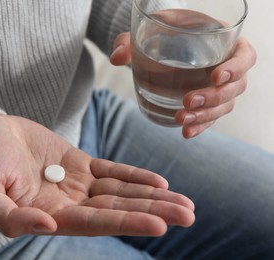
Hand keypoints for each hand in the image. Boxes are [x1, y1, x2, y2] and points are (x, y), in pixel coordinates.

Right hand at [0, 113, 194, 237]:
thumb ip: (8, 215)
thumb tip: (46, 226)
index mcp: (46, 215)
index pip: (93, 223)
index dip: (126, 222)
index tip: (161, 224)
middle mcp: (66, 204)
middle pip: (116, 210)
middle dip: (152, 212)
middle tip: (189, 216)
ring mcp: (75, 184)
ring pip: (119, 192)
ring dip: (151, 196)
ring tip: (185, 203)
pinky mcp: (78, 163)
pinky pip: (111, 171)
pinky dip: (134, 176)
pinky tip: (159, 182)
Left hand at [110, 32, 256, 138]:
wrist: (167, 41)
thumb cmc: (167, 30)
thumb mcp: (153, 28)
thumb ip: (132, 39)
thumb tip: (116, 57)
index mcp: (226, 42)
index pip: (245, 56)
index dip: (236, 68)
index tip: (215, 76)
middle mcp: (228, 66)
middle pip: (236, 87)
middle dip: (213, 97)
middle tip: (187, 100)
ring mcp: (220, 87)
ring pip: (224, 106)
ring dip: (205, 116)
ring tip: (181, 120)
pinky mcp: (209, 101)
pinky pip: (211, 117)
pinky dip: (200, 126)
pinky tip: (186, 132)